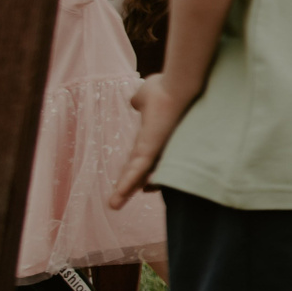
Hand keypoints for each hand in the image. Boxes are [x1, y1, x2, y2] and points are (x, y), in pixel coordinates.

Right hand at [110, 74, 194, 208]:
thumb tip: (135, 102)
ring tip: (114, 205)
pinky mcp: (150, 150)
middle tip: (117, 202)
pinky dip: (127, 183)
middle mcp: (155, 146)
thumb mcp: (147, 95)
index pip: (141, 157)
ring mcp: (154, 150)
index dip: (136, 170)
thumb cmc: (166, 88)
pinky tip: (118, 197)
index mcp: (152, 136)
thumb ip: (140, 101)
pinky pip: (136, 170)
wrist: (177, 85)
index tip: (137, 184)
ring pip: (137, 174)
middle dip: (129, 185)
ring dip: (125, 189)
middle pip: (139, 170)